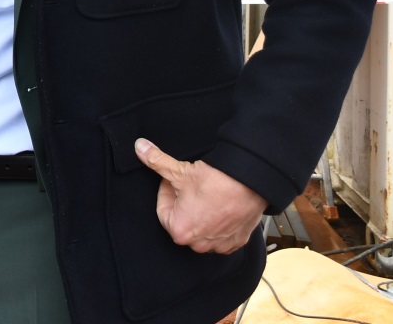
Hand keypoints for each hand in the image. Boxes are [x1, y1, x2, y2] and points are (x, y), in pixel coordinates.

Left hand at [135, 137, 265, 253]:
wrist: (252, 184)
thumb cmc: (216, 182)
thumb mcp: (179, 170)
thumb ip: (155, 161)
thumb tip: (139, 147)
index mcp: (179, 231)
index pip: (162, 211)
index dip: (167, 191)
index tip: (175, 181)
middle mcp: (198, 245)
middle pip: (182, 221)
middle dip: (183, 203)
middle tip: (191, 187)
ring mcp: (218, 245)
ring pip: (201, 228)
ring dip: (200, 213)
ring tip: (207, 195)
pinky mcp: (236, 243)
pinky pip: (220, 234)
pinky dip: (219, 222)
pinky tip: (221, 206)